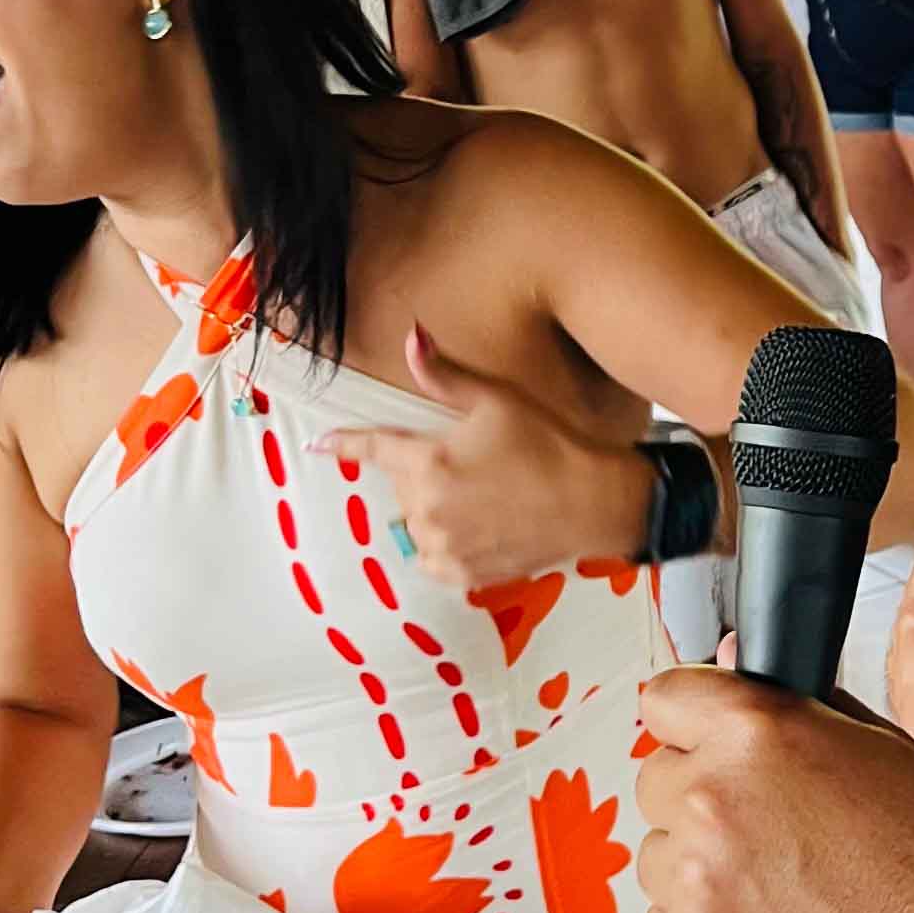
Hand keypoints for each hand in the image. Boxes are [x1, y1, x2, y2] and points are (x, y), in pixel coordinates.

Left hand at [324, 327, 647, 588]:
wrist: (594, 502)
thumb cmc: (547, 444)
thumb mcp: (497, 401)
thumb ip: (444, 377)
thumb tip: (410, 337)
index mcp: (427, 462)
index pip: (372, 449)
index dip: (344, 445)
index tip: (319, 445)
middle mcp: (426, 509)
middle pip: (402, 488)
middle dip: (425, 474)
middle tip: (473, 466)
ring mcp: (444, 546)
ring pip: (417, 525)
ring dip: (436, 512)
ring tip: (482, 501)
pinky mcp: (464, 574)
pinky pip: (435, 560)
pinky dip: (448, 547)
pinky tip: (480, 532)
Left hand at [634, 668, 913, 912]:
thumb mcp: (881, 749)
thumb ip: (791, 708)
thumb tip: (733, 672)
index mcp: (758, 736)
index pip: (667, 699)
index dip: (692, 721)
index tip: (703, 740)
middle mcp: (715, 803)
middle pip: (656, 781)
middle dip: (702, 799)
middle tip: (772, 829)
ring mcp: (696, 885)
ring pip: (657, 857)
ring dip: (700, 869)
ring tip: (782, 888)